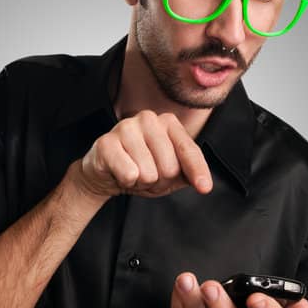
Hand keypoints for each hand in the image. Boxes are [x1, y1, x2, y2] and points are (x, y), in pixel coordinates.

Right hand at [74, 111, 212, 200]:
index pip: (188, 150)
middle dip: (159, 182)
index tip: (205, 188)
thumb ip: (187, 173)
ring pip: (148, 173)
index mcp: (167, 122)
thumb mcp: (167, 172)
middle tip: (147, 178)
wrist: (103, 173)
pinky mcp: (106, 143)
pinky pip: (129, 174)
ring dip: (141, 183)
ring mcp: (126, 128)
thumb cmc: (138, 168)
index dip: (197, 171)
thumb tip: (203, 184)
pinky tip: (119, 174)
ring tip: (133, 175)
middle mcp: (148, 120)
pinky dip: (126, 181)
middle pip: (169, 167)